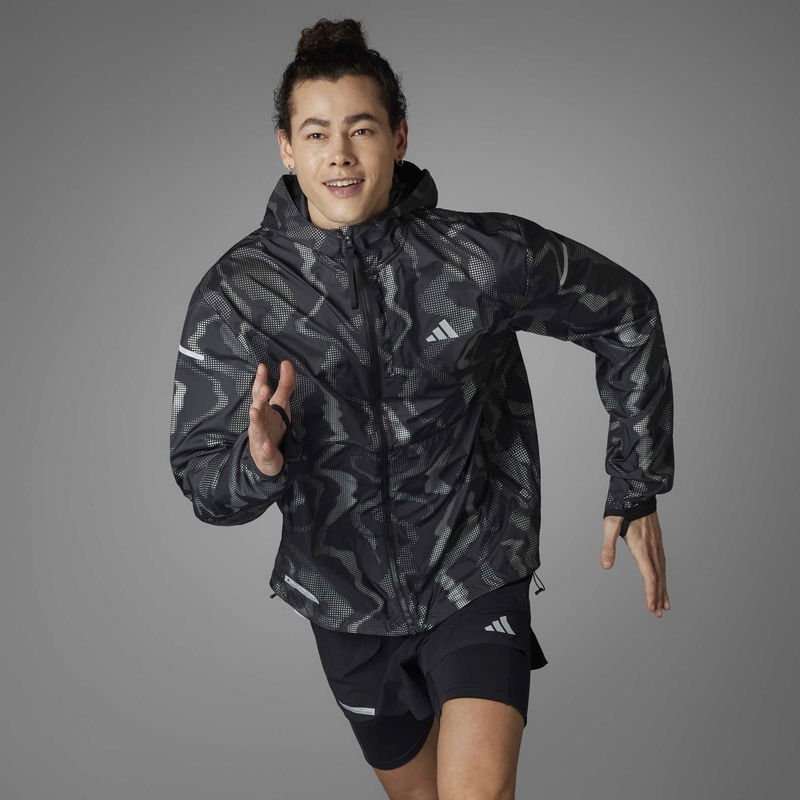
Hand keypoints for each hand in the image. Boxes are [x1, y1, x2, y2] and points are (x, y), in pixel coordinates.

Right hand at [248, 361, 295, 476]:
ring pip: (257, 427)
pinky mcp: (266, 453)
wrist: (265, 458)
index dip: (261, 379)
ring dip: (257, 419)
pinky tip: (267, 445)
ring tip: (254, 411)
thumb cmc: (272, 427)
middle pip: (258, 407)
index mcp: (263, 409)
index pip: (259, 392)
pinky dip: (265, 448)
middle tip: (264, 388)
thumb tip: (286, 364)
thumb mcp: (280, 405)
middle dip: (260, 398)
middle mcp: (260, 420)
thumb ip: (284, 385)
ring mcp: (261, 436)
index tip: (263, 366)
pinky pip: (265, 450)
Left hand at [601, 512, 669, 617]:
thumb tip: (605, 566)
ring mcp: (656, 545)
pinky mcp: (657, 542)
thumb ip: (608, 546)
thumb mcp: (610, 525)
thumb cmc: (621, 508)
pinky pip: (662, 563)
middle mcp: (652, 548)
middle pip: (658, 577)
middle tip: (659, 613)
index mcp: (641, 546)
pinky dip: (663, 576)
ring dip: (663, 588)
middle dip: (658, 596)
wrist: (637, 491)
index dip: (651, 592)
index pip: (649, 575)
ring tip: (664, 604)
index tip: (652, 607)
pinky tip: (662, 581)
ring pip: (662, 571)